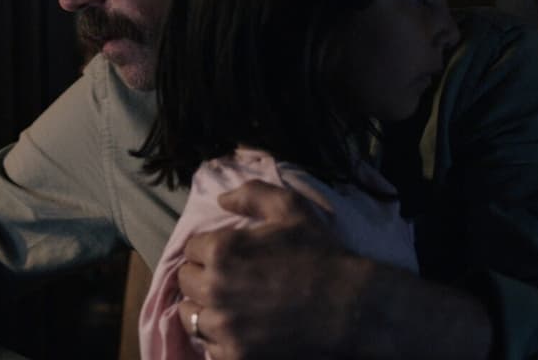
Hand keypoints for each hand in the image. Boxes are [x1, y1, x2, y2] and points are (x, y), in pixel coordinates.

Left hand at [175, 179, 365, 358]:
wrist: (351, 308)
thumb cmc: (321, 256)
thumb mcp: (292, 210)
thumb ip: (253, 195)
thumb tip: (221, 199)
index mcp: (222, 250)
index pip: (192, 248)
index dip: (209, 249)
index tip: (227, 256)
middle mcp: (215, 288)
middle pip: (186, 281)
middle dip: (202, 277)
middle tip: (227, 280)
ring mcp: (224, 326)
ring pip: (191, 316)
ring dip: (205, 309)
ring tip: (228, 307)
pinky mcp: (235, 355)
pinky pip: (209, 347)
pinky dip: (219, 340)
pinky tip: (238, 331)